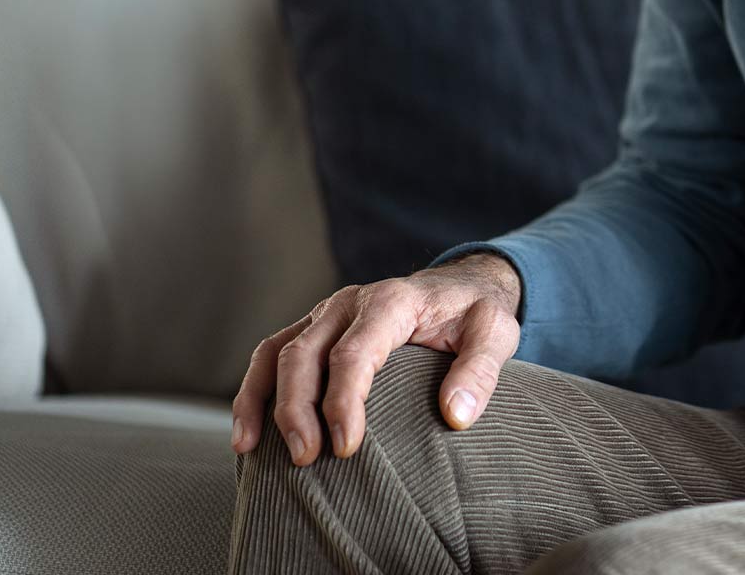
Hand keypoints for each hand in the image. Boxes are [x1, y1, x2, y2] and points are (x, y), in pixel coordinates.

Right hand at [231, 251, 521, 465]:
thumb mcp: (495, 333)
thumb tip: (456, 416)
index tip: (346, 447)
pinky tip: (248, 434)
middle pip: (304, 354)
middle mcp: (348, 303)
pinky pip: (272, 355)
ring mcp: (326, 314)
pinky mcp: (315, 328)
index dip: (343, 401)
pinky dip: (254, 391)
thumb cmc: (476, 314)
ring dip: (261, 400)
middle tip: (307, 459)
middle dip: (297, 408)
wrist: (461, 286)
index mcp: (391, 302)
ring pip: (276, 352)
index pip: (354, 353)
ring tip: (252, 450)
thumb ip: (480, 371)